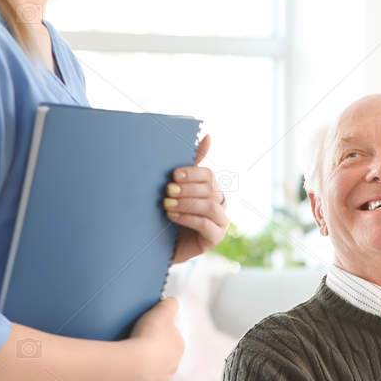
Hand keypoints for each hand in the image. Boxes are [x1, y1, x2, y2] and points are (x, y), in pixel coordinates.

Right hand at [124, 297, 183, 380]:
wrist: (134, 364)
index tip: (146, 331)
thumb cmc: (148, 336)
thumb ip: (170, 305)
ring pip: (153, 373)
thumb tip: (173, 302)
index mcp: (178, 346)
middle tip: (135, 345)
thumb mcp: (161, 311)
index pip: (170, 338)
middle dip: (152, 352)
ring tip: (129, 360)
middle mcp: (173, 366)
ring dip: (144, 368)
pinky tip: (127, 374)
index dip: (158, 333)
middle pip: (162, 357)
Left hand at [166, 133, 228, 264]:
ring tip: (167, 205)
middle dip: (187, 189)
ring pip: (210, 206)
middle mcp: (219, 204)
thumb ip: (190, 166)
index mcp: (211, 189)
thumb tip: (208, 135)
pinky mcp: (215, 238)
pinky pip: (206, 225)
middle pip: (210, 189)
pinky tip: (173, 216)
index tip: (173, 175)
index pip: (209, 175)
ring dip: (187, 203)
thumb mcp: (177, 188)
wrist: (160, 245)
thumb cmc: (169, 213)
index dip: (193, 173)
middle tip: (167, 191)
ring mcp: (220, 222)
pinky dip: (189, 218)